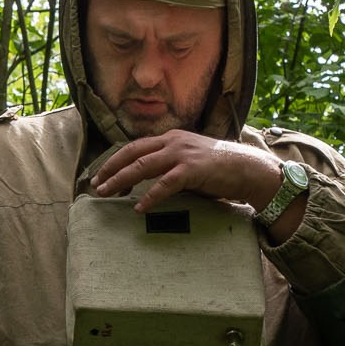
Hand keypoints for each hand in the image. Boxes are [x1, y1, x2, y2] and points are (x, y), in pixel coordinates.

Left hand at [88, 131, 283, 213]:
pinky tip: (139, 207)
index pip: (135, 146)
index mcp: (171, 138)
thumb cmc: (220, 170)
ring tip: (108, 193)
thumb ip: (169, 167)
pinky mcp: (192, 169)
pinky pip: (165, 184)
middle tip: (96, 185)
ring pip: (143, 166)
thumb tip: (148, 184)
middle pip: (133, 153)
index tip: (101, 174)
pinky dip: (150, 196)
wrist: (248, 169)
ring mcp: (182, 154)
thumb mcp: (189, 162)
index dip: (115, 160)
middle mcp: (173, 142)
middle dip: (111, 169)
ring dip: (122, 180)